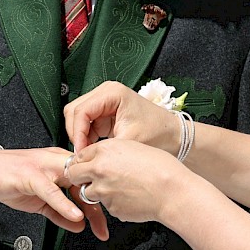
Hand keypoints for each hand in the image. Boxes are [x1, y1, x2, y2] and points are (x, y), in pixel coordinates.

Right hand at [0, 147, 107, 239]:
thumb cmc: (10, 178)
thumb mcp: (40, 200)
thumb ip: (60, 212)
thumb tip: (79, 225)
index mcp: (62, 164)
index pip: (88, 181)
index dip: (100, 200)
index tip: (108, 220)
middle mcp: (57, 161)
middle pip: (86, 181)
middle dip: (100, 204)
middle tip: (106, 228)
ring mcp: (44, 166)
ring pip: (73, 183)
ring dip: (87, 205)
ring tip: (97, 224)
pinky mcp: (30, 174)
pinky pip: (51, 190)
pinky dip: (64, 204)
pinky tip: (74, 216)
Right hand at [63, 81, 179, 153]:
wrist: (174, 135)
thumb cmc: (158, 133)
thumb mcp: (129, 141)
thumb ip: (102, 148)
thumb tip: (82, 157)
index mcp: (112, 92)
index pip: (81, 110)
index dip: (77, 133)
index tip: (80, 152)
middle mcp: (106, 92)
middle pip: (74, 110)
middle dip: (76, 133)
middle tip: (82, 153)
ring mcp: (104, 101)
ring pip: (77, 116)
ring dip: (80, 135)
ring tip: (88, 153)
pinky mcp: (105, 112)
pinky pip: (86, 123)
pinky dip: (86, 136)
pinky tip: (93, 149)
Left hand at [67, 139, 185, 223]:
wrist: (172, 191)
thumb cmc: (160, 167)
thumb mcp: (133, 146)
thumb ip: (111, 151)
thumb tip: (101, 157)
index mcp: (105, 150)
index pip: (79, 155)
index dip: (83, 161)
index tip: (86, 164)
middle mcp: (99, 169)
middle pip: (73, 174)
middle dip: (79, 177)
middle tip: (90, 178)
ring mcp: (103, 191)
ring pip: (87, 192)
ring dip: (96, 191)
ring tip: (118, 188)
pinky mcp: (111, 208)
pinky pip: (106, 205)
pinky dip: (113, 203)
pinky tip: (129, 197)